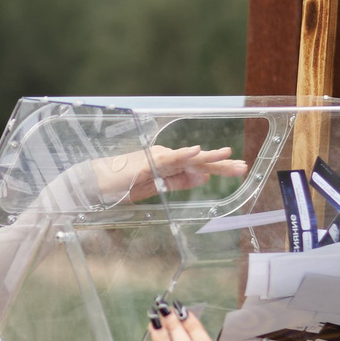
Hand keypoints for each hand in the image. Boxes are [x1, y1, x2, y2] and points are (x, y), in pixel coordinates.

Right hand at [91, 145, 245, 203]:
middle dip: (222, 163)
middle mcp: (166, 158)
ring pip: (188, 157)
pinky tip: (197, 151)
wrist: (96, 184)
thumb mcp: (158, 189)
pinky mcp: (147, 162)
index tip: (240, 168)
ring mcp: (157, 159)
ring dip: (208, 156)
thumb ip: (180, 182)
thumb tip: (204, 177)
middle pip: (199, 161)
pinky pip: (168, 159)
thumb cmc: (122, 185)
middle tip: (243, 166)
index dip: (220, 167)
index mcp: (170, 166)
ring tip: (228, 154)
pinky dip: (183, 154)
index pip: (199, 167)